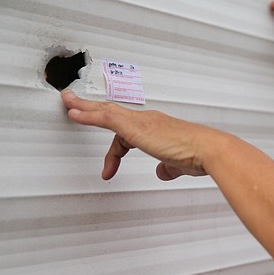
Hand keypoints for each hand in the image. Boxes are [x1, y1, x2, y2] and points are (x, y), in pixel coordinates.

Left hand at [61, 90, 217, 180]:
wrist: (207, 149)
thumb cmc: (198, 155)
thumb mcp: (178, 165)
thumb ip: (167, 168)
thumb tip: (161, 172)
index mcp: (158, 127)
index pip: (130, 134)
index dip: (116, 152)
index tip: (109, 166)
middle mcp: (148, 120)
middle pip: (114, 112)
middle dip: (93, 108)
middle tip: (74, 102)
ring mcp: (141, 121)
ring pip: (106, 111)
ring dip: (84, 107)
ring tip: (67, 103)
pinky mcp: (135, 126)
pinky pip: (105, 117)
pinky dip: (87, 114)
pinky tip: (74, 113)